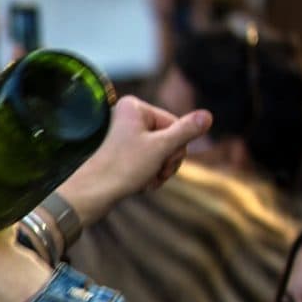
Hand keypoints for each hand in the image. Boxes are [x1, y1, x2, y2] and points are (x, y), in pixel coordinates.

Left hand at [56, 96, 211, 227]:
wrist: (93, 194)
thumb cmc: (123, 168)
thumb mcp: (161, 148)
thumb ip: (186, 132)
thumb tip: (208, 116)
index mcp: (134, 107)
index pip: (175, 124)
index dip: (175, 146)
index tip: (161, 160)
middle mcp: (128, 116)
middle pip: (169, 138)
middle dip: (167, 160)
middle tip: (154, 172)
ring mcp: (125, 135)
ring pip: (161, 152)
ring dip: (160, 170)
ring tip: (146, 180)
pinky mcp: (123, 152)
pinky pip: (149, 161)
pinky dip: (150, 174)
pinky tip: (141, 184)